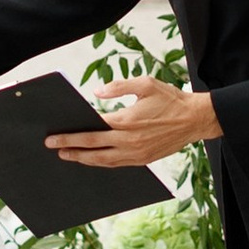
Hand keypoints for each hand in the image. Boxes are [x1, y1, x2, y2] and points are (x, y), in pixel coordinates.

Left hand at [49, 77, 220, 168]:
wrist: (195, 119)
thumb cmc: (170, 99)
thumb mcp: (145, 84)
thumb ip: (118, 87)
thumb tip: (97, 92)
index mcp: (126, 122)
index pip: (91, 131)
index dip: (70, 135)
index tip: (54, 136)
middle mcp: (129, 141)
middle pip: (92, 149)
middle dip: (70, 149)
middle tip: (52, 148)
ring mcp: (136, 153)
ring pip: (103, 161)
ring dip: (83, 159)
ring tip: (67, 156)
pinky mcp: (144, 160)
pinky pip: (117, 164)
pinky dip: (101, 163)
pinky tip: (92, 159)